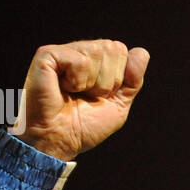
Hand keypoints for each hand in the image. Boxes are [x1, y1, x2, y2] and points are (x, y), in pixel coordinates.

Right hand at [11, 39, 149, 160]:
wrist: (59, 140)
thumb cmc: (84, 126)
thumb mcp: (118, 105)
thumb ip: (133, 80)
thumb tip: (141, 52)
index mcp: (96, 61)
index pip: (123, 51)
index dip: (117, 79)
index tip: (100, 96)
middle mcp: (80, 51)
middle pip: (114, 48)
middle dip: (107, 80)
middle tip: (86, 96)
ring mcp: (63, 52)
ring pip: (98, 51)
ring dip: (91, 83)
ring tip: (73, 93)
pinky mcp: (47, 55)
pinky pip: (80, 60)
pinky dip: (76, 80)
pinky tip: (62, 88)